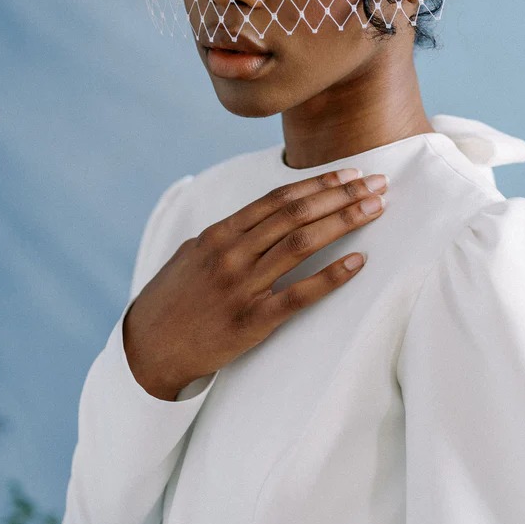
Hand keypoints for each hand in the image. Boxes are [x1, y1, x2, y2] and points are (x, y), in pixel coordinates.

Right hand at [122, 167, 387, 398]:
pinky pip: (299, 294)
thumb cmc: (173, 299)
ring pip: (302, 243)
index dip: (318, 183)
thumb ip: (229, 233)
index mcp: (219, 233)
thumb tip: (264, 215)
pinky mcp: (251, 321)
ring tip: (375, 209)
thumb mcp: (194, 253)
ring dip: (343, 221)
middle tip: (377, 183)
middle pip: (297, 213)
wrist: (147, 350)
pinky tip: (358, 262)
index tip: (349, 173)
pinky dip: (332, 276)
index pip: (278, 198)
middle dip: (341, 195)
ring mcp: (242, 286)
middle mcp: (232, 253)